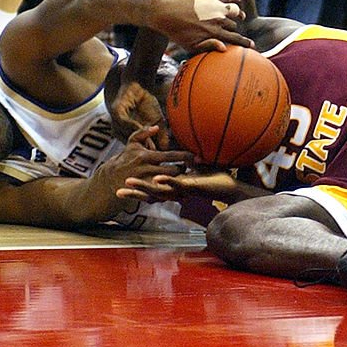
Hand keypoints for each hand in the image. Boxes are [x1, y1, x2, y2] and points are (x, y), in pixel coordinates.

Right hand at [93, 126, 188, 202]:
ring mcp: (148, 184)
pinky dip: (175, 193)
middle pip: (173, 172)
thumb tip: (156, 126)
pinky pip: (165, 194)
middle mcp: (148, 170)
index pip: (170, 156)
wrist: (111, 180)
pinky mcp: (148, 194)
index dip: (185, 156)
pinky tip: (184, 191)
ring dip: (181, 182)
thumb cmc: (125, 159)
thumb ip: (143, 133)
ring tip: (191, 179)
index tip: (197, 156)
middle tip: (194, 168)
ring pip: (170, 184)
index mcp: (147, 157)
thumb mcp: (132, 144)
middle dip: (184, 170)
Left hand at [109, 81, 169, 148]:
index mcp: (129, 135)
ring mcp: (116, 123)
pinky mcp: (116, 113)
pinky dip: (135, 126)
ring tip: (152, 145)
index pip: (138, 148)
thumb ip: (161, 135)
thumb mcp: (157, 121)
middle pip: (132, 145)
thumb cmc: (147, 103)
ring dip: (140, 140)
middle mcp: (121, 131)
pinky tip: (145, 128)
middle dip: (144, 150)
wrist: (139, 85)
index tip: (159, 159)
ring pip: (128, 135)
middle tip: (155, 154)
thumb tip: (166, 149)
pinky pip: (125, 123)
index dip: (148, 153)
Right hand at [119, 167, 239, 202]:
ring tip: (126, 184)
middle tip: (115, 189)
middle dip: (132, 189)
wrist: (230, 188)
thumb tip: (181, 156)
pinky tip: (155, 179)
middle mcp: (172, 189)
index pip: (150, 184)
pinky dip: (165, 181)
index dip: (138, 185)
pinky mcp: (189, 187)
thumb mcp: (196, 167)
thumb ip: (183, 160)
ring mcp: (179, 189)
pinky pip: (175, 184)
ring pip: (156, 189)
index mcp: (171, 186)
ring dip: (142, 187)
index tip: (122, 181)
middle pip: (148, 190)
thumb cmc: (214, 178)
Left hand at [151, 0, 253, 52]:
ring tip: (241, 16)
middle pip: (233, 25)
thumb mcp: (190, 45)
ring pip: (233, 11)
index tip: (253, 47)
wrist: (164, 13)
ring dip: (238, 14)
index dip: (244, 43)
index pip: (234, 38)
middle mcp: (216, 19)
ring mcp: (213, 7)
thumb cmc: (176, 32)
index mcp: (212, 32)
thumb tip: (224, 48)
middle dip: (235, 29)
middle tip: (236, 32)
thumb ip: (208, 46)